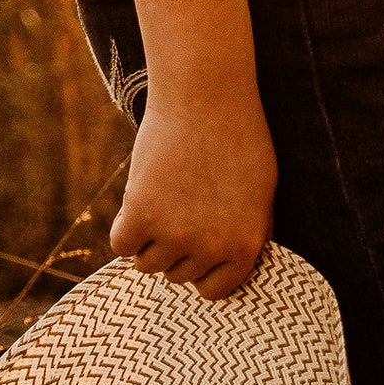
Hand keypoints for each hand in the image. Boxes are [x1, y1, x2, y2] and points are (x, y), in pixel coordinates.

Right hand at [109, 86, 277, 299]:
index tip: (195, 246)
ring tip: (161, 199)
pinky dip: (124, 227)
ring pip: (147, 264)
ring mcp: (174, 233)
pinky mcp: (141, 214)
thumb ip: (250, 233)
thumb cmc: (238, 135)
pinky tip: (138, 199)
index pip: (214, 290)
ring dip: (148, 239)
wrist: (205, 95)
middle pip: (177, 275)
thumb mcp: (262, 190)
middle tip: (179, 207)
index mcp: (244, 245)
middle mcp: (210, 247)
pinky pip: (121, 245)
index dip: (202, 268)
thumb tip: (234, 268)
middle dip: (176, 248)